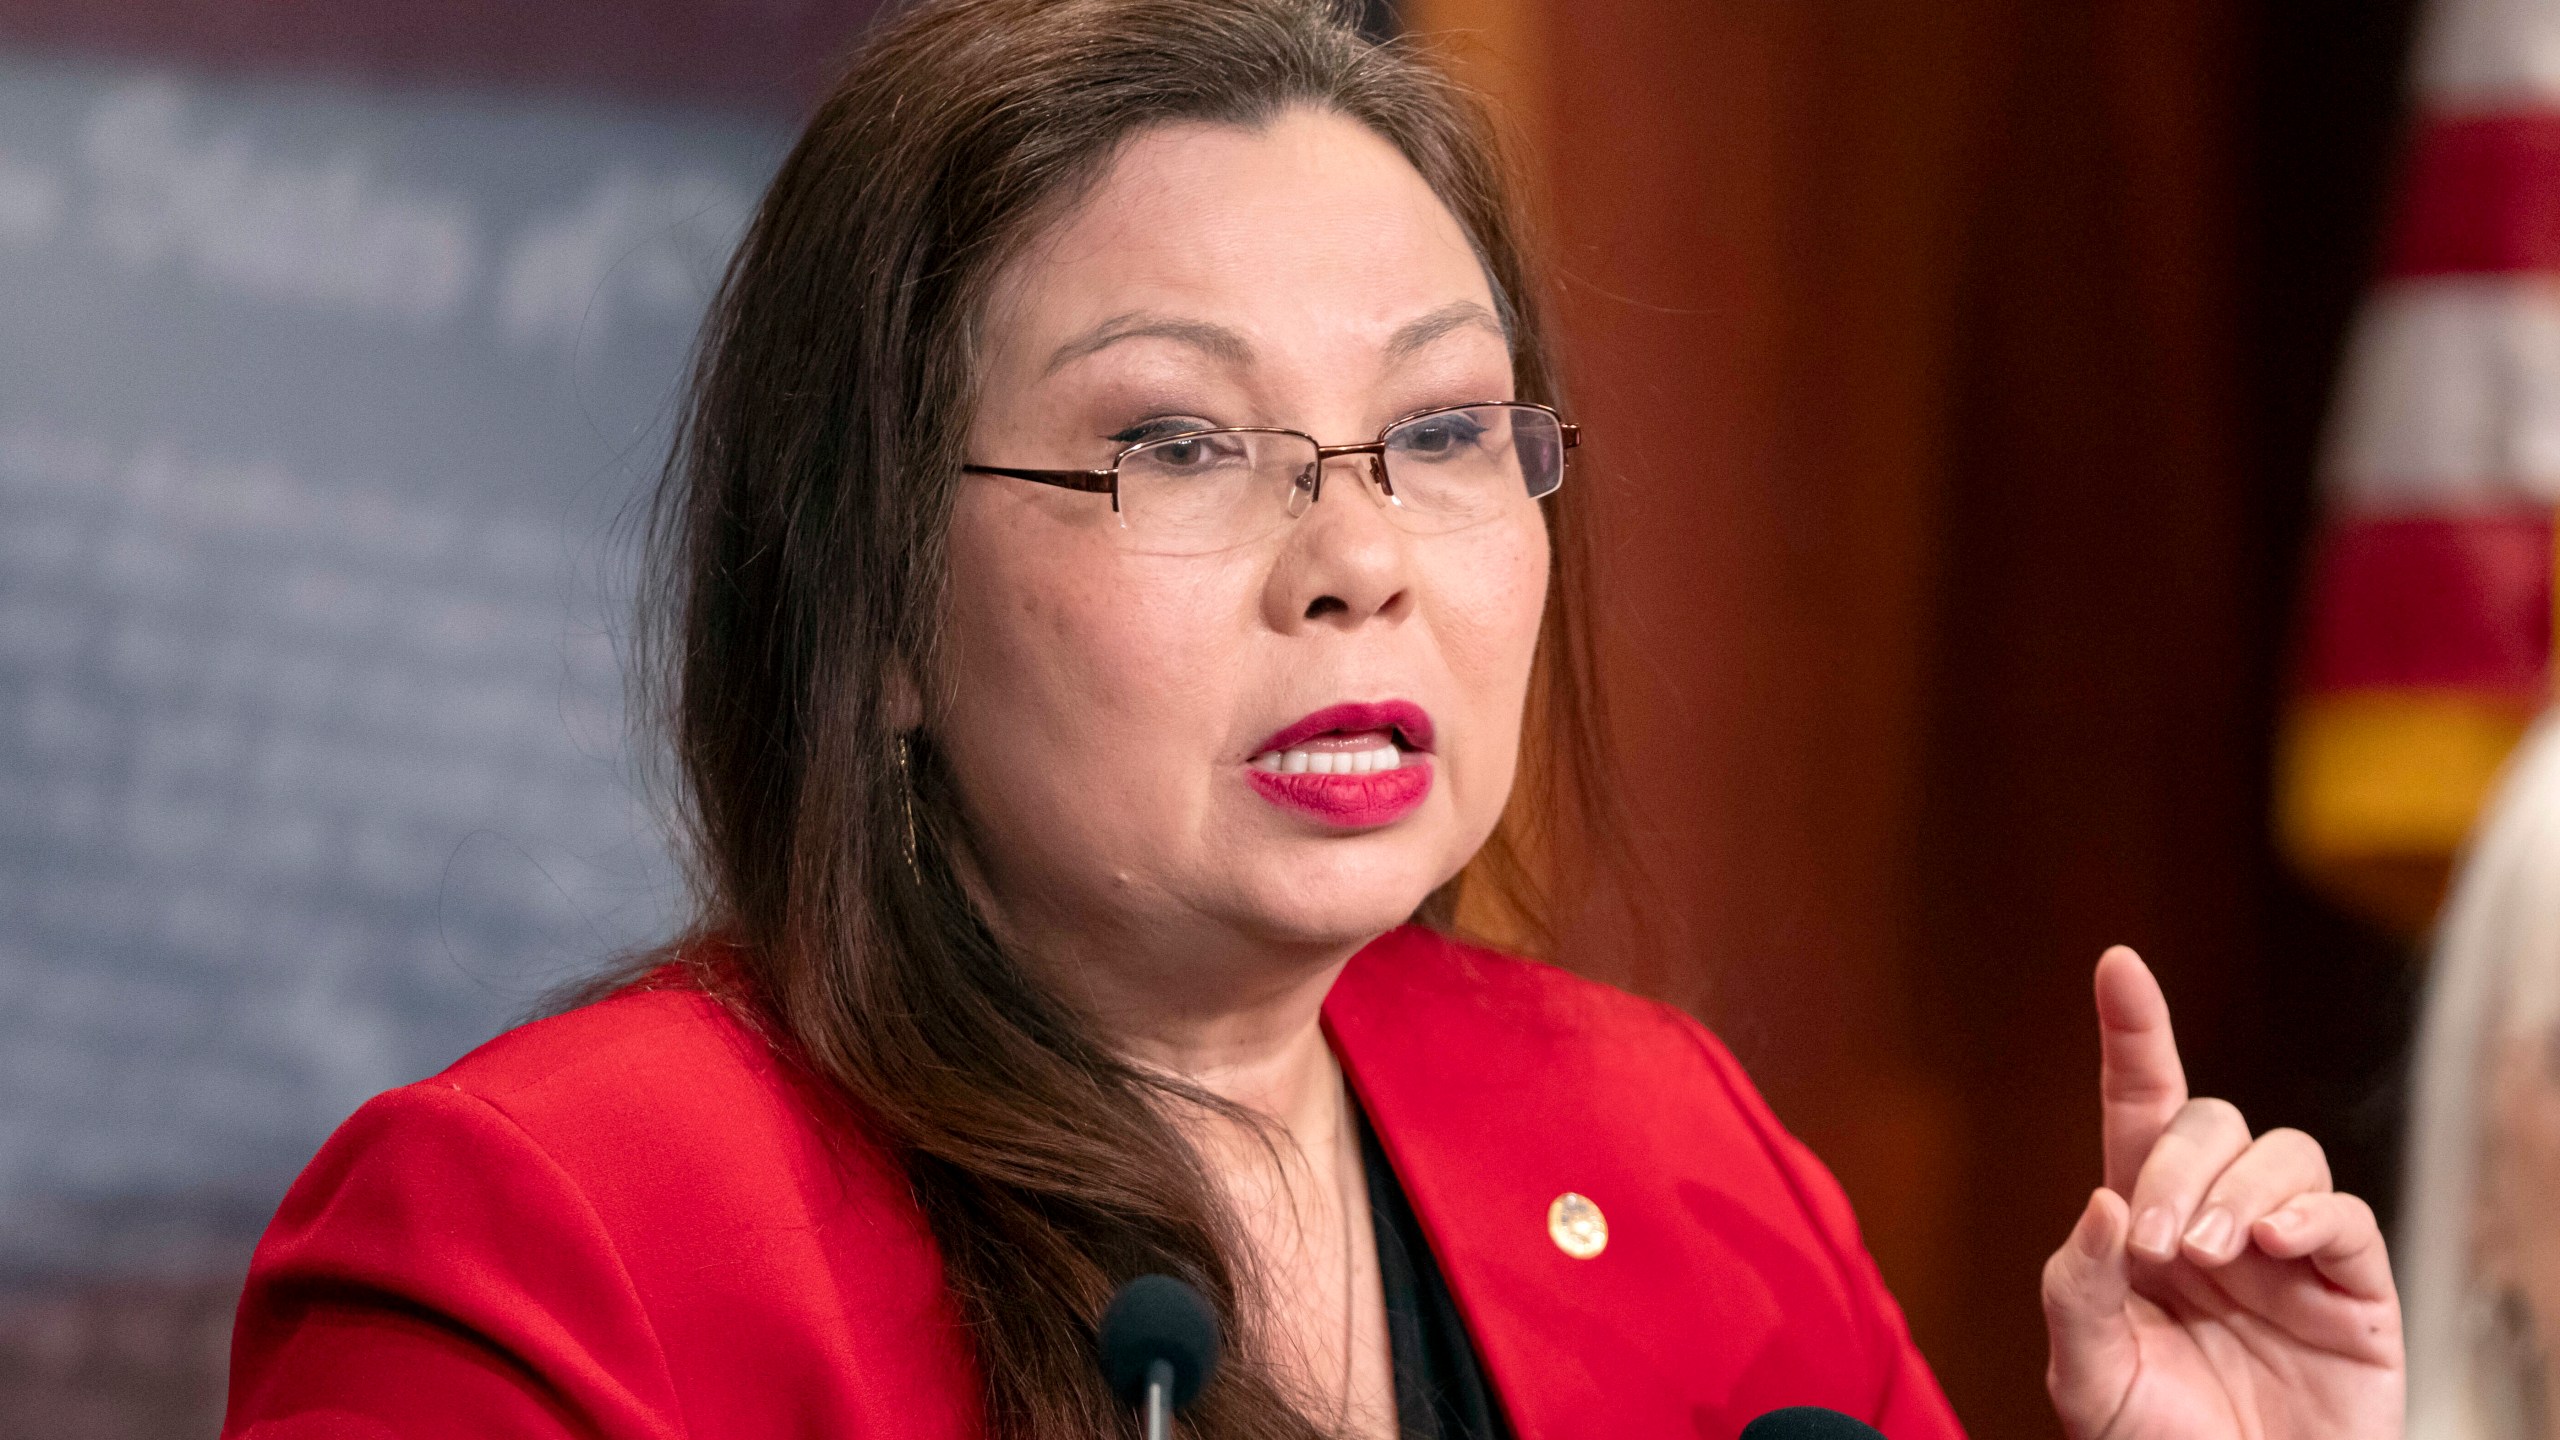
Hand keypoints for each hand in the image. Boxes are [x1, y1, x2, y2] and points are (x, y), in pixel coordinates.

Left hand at [2040, 947, 2402, 1439]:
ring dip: (2237, 1188)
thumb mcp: (2085, 1373)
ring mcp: (2289, 1250)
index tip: (2118, 965)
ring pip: (2280, 1150)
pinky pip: (2342, 1216)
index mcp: (2143, 1223)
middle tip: (2156, 1246)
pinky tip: (2273, 1245)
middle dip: (2176, 1167)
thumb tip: (2100, 1204)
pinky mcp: (2352, 1289)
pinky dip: (2307, 1215)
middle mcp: (2217, 1219)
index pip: (2139, 1107)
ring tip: (2213, 1254)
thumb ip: (2075, 1288)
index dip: (2135, 1033)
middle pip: (2208, 1122)